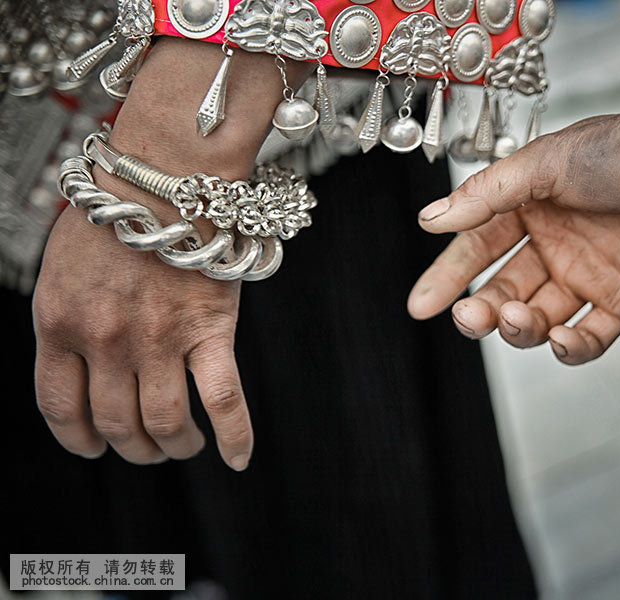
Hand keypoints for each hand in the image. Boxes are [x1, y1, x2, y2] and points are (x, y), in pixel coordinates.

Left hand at [32, 38, 311, 468]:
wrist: (164, 175)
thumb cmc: (118, 212)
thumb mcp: (63, 267)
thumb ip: (66, 318)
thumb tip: (81, 361)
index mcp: (59, 324)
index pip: (60, 408)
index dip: (78, 439)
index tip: (93, 447)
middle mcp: (105, 341)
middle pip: (117, 423)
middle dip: (133, 448)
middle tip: (148, 448)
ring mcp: (159, 340)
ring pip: (165, 423)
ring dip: (175, 446)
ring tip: (183, 445)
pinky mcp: (209, 330)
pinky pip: (224, 399)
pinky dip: (234, 437)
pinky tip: (238, 458)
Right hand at [407, 104, 619, 364]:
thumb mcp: (549, 162)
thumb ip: (489, 194)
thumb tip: (432, 219)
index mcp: (531, 208)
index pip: (478, 248)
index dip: (449, 276)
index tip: (422, 303)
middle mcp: (555, 244)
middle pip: (503, 291)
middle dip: (481, 311)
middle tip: (469, 319)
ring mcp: (588, 276)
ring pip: (538, 319)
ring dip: (520, 328)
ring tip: (518, 318)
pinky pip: (589, 338)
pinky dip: (570, 348)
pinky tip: (559, 339)